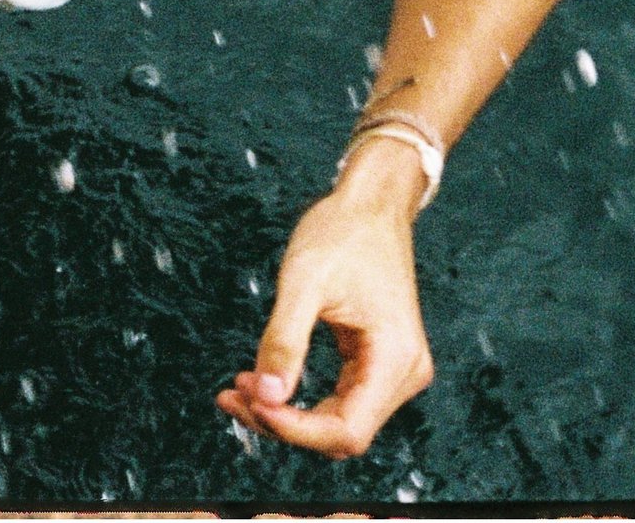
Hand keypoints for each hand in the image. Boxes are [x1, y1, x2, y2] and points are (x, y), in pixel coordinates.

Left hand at [217, 142, 433, 457]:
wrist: (372, 202)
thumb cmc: (342, 232)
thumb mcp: (304, 281)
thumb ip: (284, 341)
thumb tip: (265, 398)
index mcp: (396, 359)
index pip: (346, 430)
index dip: (295, 429)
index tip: (250, 402)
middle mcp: (404, 374)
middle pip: (341, 433)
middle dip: (284, 423)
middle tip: (231, 397)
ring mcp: (394, 371)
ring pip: (337, 420)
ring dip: (287, 414)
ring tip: (237, 392)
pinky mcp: (377, 363)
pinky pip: (339, 399)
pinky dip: (300, 398)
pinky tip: (260, 384)